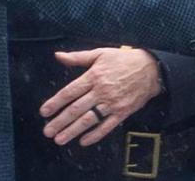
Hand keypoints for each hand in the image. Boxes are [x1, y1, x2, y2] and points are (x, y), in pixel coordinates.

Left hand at [39, 48, 161, 146]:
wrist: (150, 69)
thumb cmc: (123, 59)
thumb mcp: (99, 53)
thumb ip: (77, 57)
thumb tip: (57, 55)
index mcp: (93, 76)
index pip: (70, 91)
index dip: (56, 102)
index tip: (44, 112)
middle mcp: (101, 91)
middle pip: (76, 108)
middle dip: (60, 121)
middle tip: (47, 131)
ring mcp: (112, 103)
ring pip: (89, 120)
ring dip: (73, 131)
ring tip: (59, 139)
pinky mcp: (122, 112)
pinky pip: (107, 126)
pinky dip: (95, 135)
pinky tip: (83, 141)